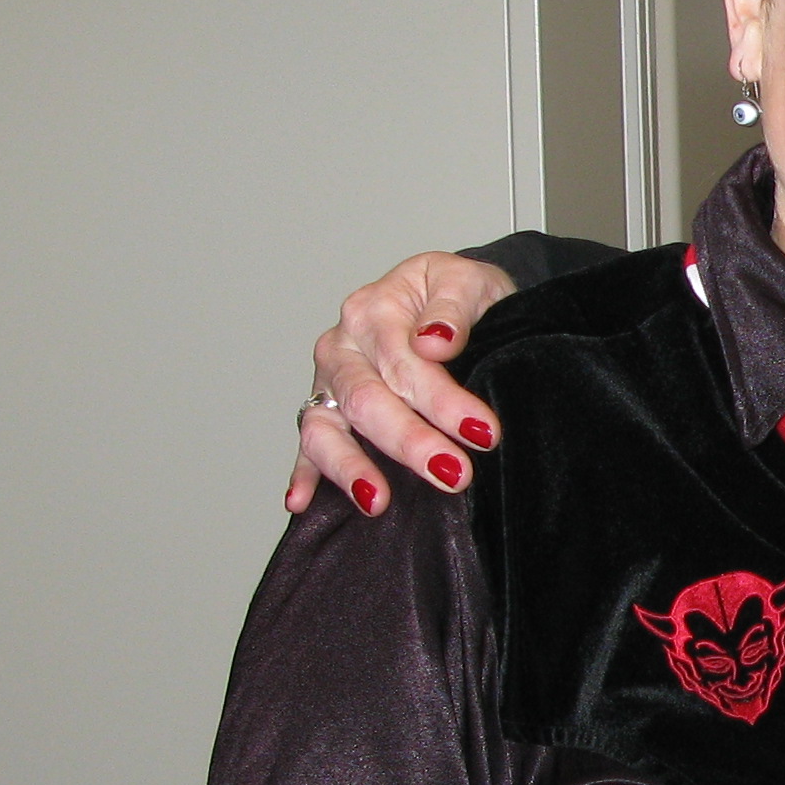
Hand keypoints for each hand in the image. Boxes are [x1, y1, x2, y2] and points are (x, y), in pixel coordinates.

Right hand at [289, 254, 518, 515]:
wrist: (451, 298)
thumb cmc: (459, 294)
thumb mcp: (468, 281)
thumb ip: (452, 307)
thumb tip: (434, 340)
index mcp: (374, 310)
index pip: (405, 363)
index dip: (445, 401)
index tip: (483, 433)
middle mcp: (343, 347)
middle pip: (367, 400)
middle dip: (410, 441)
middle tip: (453, 474)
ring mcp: (328, 383)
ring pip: (324, 428)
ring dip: (349, 466)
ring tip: (377, 500)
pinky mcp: (325, 412)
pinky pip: (308, 446)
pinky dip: (303, 474)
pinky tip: (302, 502)